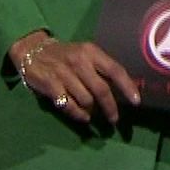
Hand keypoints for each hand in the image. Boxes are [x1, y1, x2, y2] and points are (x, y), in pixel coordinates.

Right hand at [11, 33, 140, 124]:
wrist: (33, 50)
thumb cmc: (65, 55)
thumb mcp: (84, 54)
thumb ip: (101, 69)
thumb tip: (123, 90)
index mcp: (91, 52)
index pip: (114, 70)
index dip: (127, 87)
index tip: (136, 102)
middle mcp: (79, 61)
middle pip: (101, 89)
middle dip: (111, 107)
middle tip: (114, 119)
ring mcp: (64, 73)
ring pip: (86, 100)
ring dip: (92, 111)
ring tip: (92, 113)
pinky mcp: (51, 85)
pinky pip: (69, 105)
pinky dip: (78, 115)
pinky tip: (83, 116)